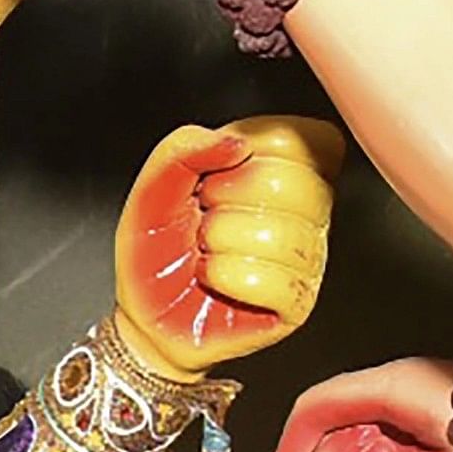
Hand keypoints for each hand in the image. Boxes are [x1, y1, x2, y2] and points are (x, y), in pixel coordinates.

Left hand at [115, 117, 345, 373]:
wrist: (144, 314)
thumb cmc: (155, 252)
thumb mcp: (152, 187)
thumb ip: (182, 147)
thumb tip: (235, 142)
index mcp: (282, 170)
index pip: (296, 137)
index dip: (243, 152)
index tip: (213, 177)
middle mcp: (305, 211)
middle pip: (291, 182)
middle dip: (225, 201)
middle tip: (205, 220)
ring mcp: (308, 256)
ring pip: (280, 233)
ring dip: (219, 243)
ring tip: (207, 251)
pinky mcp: (298, 301)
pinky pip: (271, 281)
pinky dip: (226, 279)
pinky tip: (216, 279)